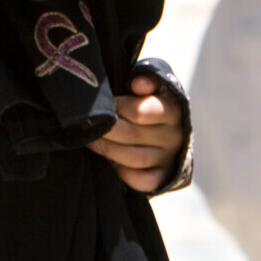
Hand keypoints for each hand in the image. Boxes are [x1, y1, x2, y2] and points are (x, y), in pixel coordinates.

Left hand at [87, 73, 184, 192]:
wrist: (167, 128)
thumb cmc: (149, 99)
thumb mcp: (151, 83)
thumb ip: (145, 79)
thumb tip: (138, 84)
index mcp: (171, 109)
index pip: (141, 111)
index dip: (117, 107)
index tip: (105, 102)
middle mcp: (173, 135)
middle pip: (132, 135)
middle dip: (105, 129)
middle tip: (87, 123)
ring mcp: (169, 158)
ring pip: (134, 158)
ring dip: (107, 149)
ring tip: (90, 139)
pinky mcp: (164, 176)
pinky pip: (144, 181)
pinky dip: (125, 174)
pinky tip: (112, 164)